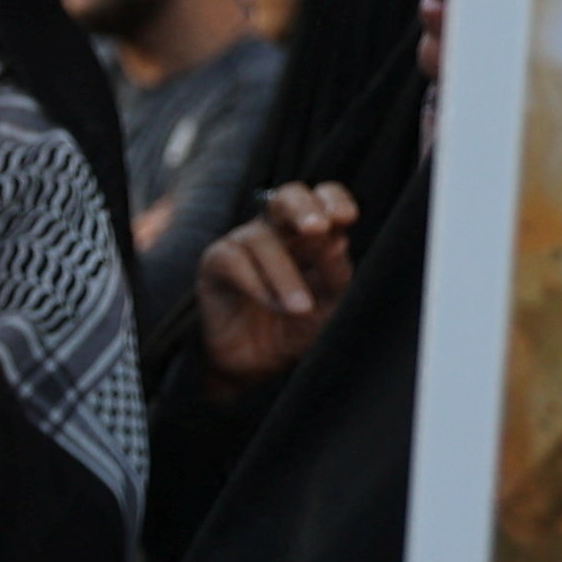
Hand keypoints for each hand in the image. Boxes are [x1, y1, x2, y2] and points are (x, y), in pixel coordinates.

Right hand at [192, 183, 359, 389]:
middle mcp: (276, 231)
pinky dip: (256, 283)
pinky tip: (269, 304)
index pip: (322, 198)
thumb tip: (337, 241)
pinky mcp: (215, 264)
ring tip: (301, 308)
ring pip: (261, 237)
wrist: (259, 365)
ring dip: (285, 273)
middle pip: (287, 196)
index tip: (346, 219)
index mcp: (310, 234)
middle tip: (318, 229)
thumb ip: (336, 274)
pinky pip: (233, 260)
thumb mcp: (329, 305)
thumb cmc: (297, 328)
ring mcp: (243, 244)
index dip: (333, 199)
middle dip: (302, 207)